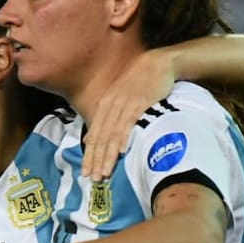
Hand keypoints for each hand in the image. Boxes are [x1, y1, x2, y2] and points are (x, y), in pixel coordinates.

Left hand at [82, 50, 175, 180]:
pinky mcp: (140, 102)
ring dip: (108, 155)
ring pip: (112, 134)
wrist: (157, 63)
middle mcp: (111, 106)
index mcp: (104, 106)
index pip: (93, 135)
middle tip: (93, 178)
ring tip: (105, 172)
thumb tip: (88, 140)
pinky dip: (124, 137)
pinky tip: (121, 151)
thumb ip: (104, 119)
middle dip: (95, 159)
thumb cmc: (139, 83)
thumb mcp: (117, 99)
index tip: (86, 173)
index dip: (89, 155)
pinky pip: (130, 123)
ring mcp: (124, 104)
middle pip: (100, 138)